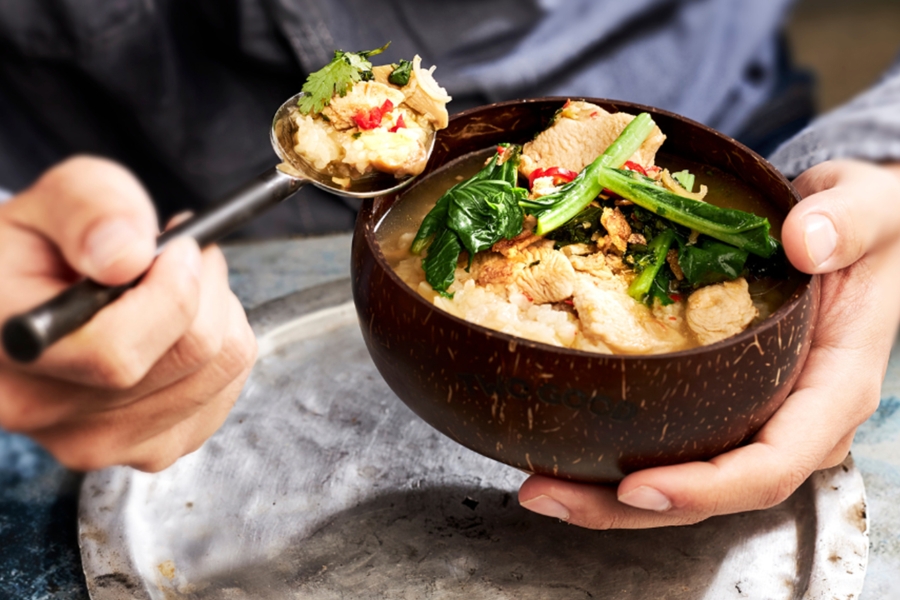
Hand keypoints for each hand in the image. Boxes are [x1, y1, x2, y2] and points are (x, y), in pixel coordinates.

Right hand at [0, 157, 256, 471]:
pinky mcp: (147, 449)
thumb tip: (127, 256)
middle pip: (185, 359)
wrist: (30, 302)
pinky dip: (224, 348)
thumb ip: (90, 209)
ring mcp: (97, 442)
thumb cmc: (41, 248)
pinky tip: (181, 327)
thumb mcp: (55, 201)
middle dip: (205, 288)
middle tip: (184, 253)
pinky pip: (226, 392)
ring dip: (219, 314)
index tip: (176, 246)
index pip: (117, 352)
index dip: (171, 291)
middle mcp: (44, 412)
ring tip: (176, 286)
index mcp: (11, 349)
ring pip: (217, 373)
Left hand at [518, 159, 899, 527]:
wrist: (840, 230)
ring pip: (682, 479)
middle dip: (627, 506)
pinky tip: (561, 447)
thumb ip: (849, 222)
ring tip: (538, 486)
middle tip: (547, 495)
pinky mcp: (721, 402)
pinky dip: (614, 454)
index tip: (638, 487)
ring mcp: (754, 416)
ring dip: (606, 494)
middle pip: (712, 491)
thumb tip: (805, 241)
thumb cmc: (861, 228)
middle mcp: (792, 421)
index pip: (772, 465)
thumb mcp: (869, 208)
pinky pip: (669, 443)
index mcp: (831, 390)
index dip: (706, 488)